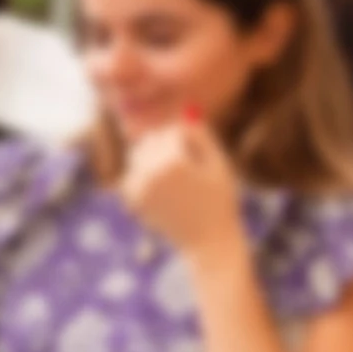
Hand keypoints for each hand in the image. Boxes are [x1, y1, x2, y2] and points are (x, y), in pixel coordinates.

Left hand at [121, 118, 245, 263]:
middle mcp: (150, 174)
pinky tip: (165, 190)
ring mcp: (138, 188)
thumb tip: (185, 110)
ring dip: (154, 158)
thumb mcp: (218, 163)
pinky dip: (145, 175)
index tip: (200, 161)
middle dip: (166, 146)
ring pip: (138, 154)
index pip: (171, 131)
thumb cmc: (220, 200)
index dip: (188, 141)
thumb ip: (201, 135)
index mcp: (173, 162)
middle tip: (187, 169)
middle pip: (150, 140)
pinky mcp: (132, 199)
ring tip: (177, 178)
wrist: (208, 241)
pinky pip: (134, 173)